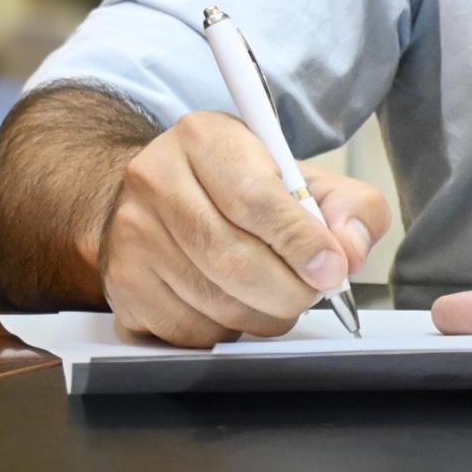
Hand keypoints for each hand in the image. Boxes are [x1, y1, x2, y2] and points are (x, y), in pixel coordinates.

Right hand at [96, 111, 392, 346]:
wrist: (163, 196)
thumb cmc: (242, 188)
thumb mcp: (303, 177)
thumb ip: (348, 206)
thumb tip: (350, 251)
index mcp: (204, 138)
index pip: (255, 199)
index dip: (301, 242)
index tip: (333, 268)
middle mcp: (155, 182)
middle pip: (232, 260)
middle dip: (289, 290)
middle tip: (313, 291)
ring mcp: (131, 237)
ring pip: (213, 304)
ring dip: (263, 314)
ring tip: (277, 295)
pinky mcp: (121, 286)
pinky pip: (187, 332)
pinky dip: (226, 330)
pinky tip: (235, 304)